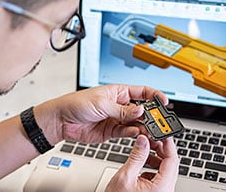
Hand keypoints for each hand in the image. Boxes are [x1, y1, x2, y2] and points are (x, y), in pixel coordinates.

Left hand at [47, 84, 166, 142]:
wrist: (61, 120)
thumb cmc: (76, 104)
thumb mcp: (101, 104)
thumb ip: (122, 110)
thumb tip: (140, 111)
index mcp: (118, 92)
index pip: (141, 92)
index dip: (154, 96)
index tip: (164, 102)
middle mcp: (119, 105)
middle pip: (141, 109)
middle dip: (151, 115)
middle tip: (159, 121)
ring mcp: (116, 119)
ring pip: (136, 123)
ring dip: (144, 126)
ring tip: (150, 130)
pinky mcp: (112, 132)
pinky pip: (127, 132)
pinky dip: (134, 133)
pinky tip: (137, 133)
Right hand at [106, 135, 178, 191]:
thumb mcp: (125, 176)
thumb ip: (136, 156)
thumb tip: (143, 140)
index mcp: (162, 187)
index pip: (172, 160)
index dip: (168, 144)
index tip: (162, 133)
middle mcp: (166, 190)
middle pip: (171, 164)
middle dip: (161, 149)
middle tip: (151, 138)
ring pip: (166, 170)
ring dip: (156, 158)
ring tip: (144, 150)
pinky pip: (160, 176)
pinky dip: (153, 167)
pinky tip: (142, 164)